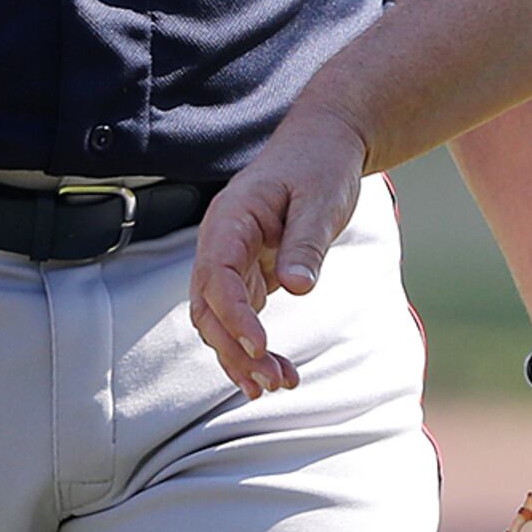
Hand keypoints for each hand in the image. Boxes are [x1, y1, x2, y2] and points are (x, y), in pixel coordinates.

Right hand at [188, 108, 370, 394]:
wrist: (323, 146)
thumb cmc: (321, 165)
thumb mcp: (321, 199)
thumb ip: (306, 243)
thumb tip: (297, 288)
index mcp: (230, 218)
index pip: (216, 274)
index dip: (233, 313)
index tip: (260, 344)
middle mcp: (221, 243)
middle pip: (208, 306)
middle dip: (234, 348)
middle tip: (271, 382)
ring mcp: (232, 261)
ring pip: (220, 320)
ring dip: (241, 356)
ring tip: (277, 386)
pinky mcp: (249, 275)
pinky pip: (242, 319)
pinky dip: (255, 348)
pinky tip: (280, 373)